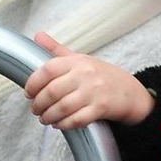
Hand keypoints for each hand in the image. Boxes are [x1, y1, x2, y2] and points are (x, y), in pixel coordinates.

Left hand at [23, 33, 153, 129]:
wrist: (131, 93)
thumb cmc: (102, 76)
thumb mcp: (81, 59)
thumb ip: (57, 50)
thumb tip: (37, 36)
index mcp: (78, 61)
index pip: (48, 70)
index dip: (33, 83)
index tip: (29, 92)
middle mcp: (86, 74)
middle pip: (52, 91)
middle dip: (38, 104)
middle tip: (35, 109)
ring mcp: (94, 92)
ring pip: (62, 108)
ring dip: (48, 117)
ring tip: (45, 118)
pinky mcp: (101, 108)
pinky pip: (76, 120)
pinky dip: (64, 124)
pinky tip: (59, 124)